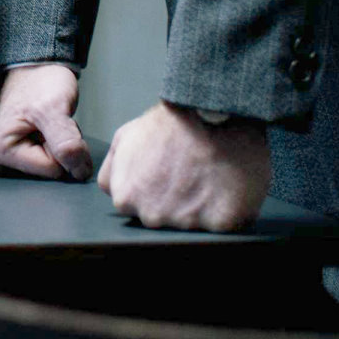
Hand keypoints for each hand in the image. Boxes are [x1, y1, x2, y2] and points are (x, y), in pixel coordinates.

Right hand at [0, 64, 92, 179]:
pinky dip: (62, 144)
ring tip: (52, 123)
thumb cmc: (40, 82)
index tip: (54, 124)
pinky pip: (58, 160)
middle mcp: (3, 158)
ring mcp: (16, 157)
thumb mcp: (53, 109)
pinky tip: (52, 129)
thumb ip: (65, 143)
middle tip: (54, 123)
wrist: (41, 68)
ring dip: (64, 145)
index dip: (62, 148)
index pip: (51, 170)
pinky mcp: (28, 153)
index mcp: (1, 150)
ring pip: (58, 166)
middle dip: (62, 148)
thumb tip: (78, 172)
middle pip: (53, 171)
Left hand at [97, 102, 270, 230]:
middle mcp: (152, 216)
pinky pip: (222, 224)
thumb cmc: (172, 124)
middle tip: (188, 173)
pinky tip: (225, 184)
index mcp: (126, 198)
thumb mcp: (126, 137)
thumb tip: (112, 191)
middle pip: (160, 218)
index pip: (134, 207)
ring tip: (207, 175)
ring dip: (200, 206)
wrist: (217, 114)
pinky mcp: (219, 224)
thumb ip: (112, 170)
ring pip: (191, 224)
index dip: (150, 190)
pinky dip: (226, 208)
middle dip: (172, 201)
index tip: (164, 174)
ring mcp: (185, 223)